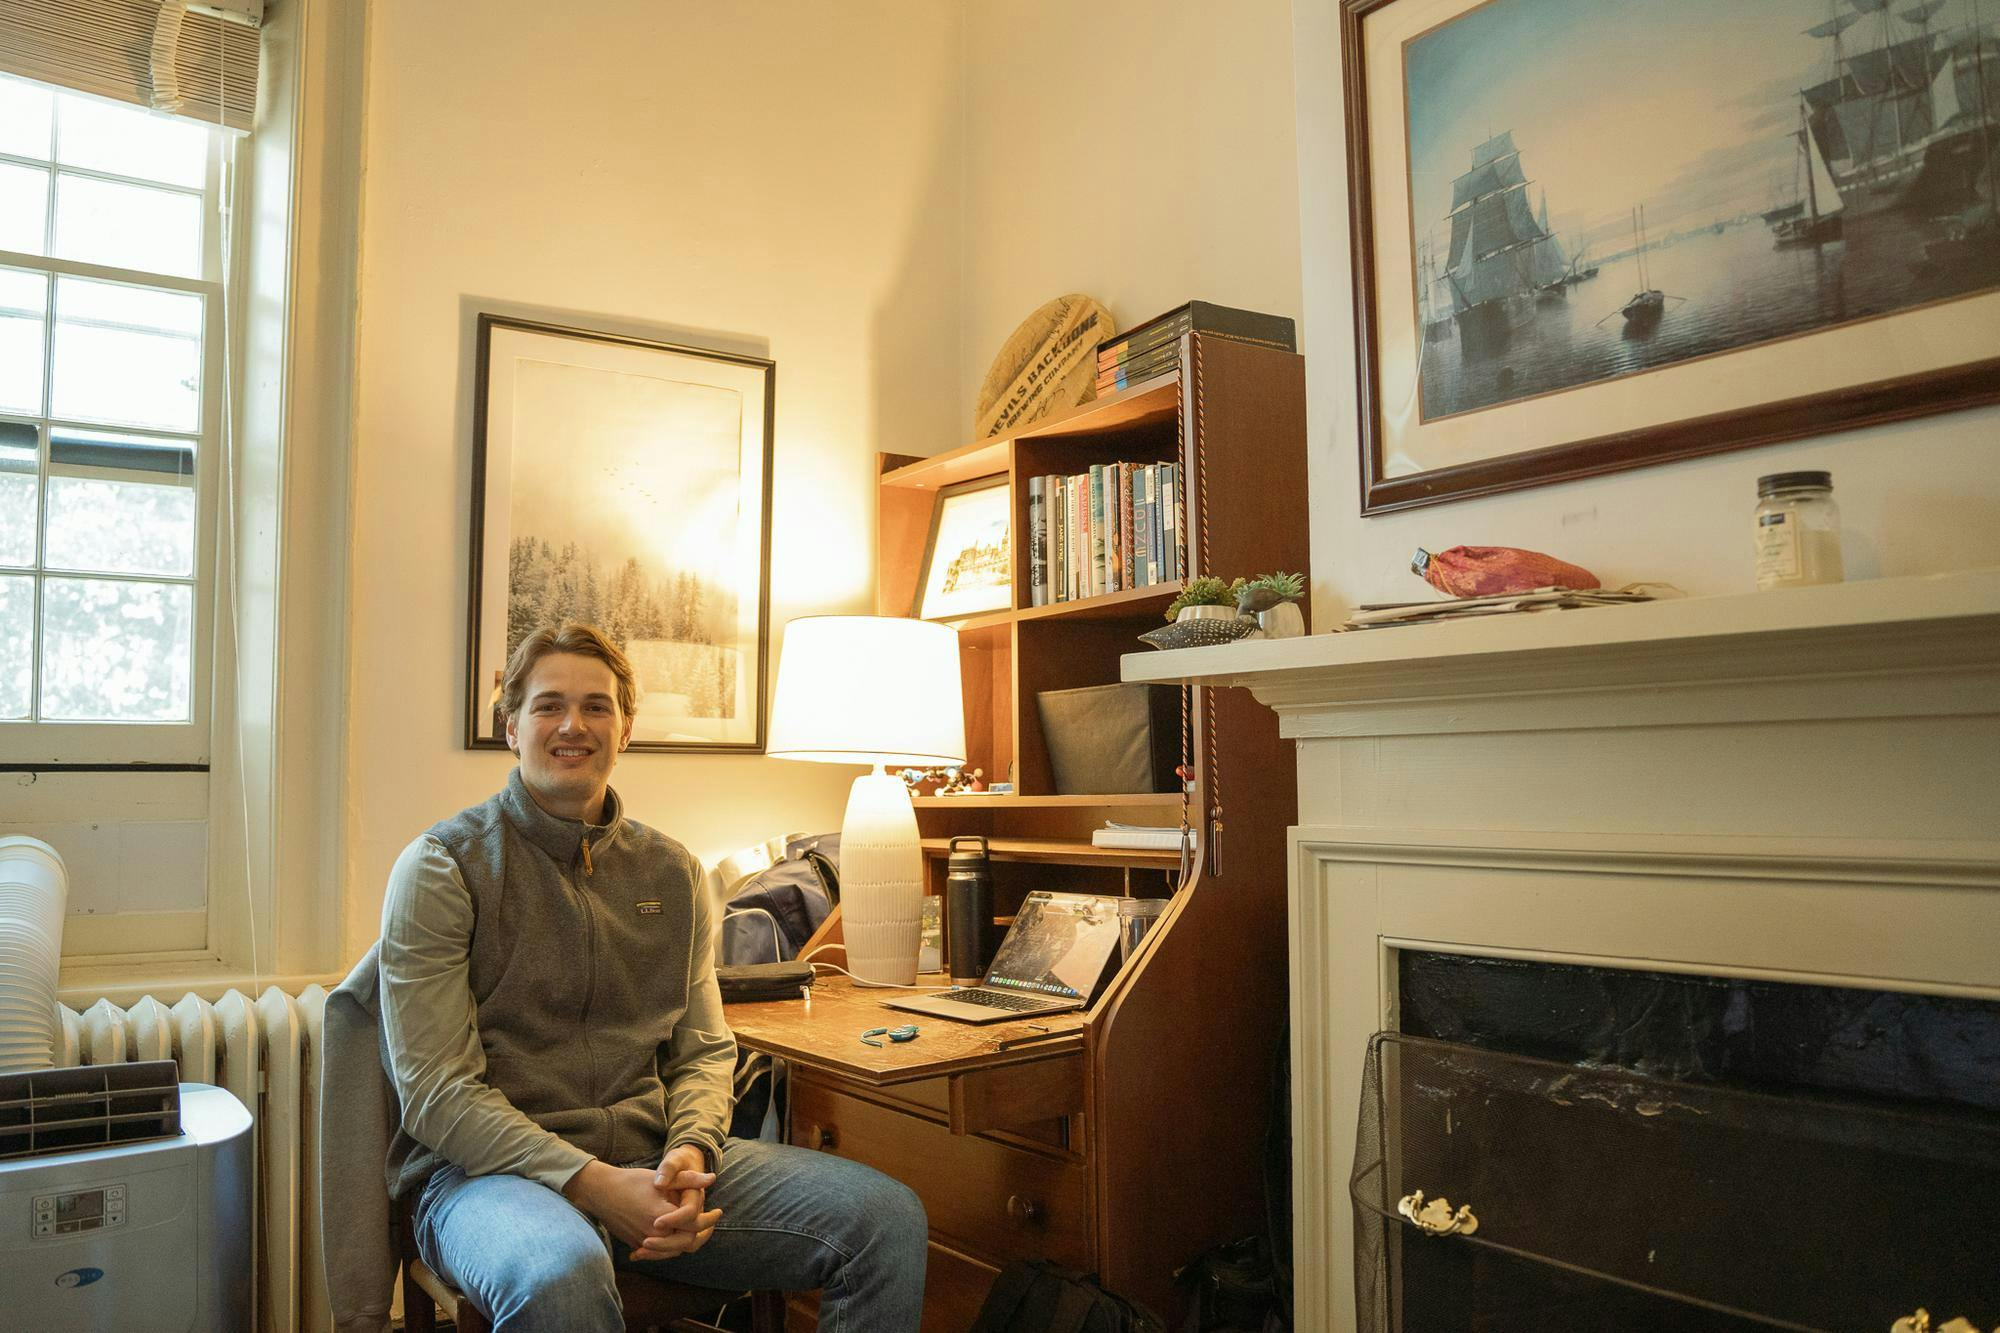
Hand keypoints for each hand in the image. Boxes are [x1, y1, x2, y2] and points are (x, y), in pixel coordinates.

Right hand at [561, 1160, 716, 1258]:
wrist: (601, 1192)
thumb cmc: (631, 1182)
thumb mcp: (661, 1178)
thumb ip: (687, 1180)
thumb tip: (712, 1178)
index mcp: (662, 1216)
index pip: (694, 1224)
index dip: (709, 1219)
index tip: (718, 1211)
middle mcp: (653, 1233)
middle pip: (686, 1243)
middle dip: (702, 1233)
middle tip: (711, 1223)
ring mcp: (643, 1242)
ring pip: (673, 1251)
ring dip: (687, 1242)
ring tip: (698, 1230)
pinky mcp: (636, 1244)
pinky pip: (659, 1252)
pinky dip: (671, 1247)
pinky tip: (677, 1238)